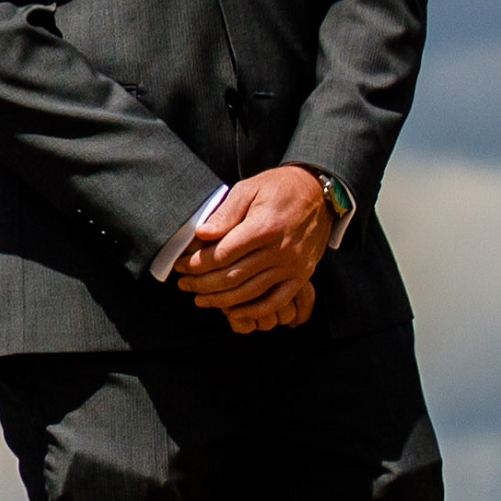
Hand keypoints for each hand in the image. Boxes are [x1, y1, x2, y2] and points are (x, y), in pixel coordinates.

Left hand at [175, 165, 330, 332]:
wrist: (320, 193)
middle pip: (232, 276)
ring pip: (250, 292)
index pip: (222, 255)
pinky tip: (233, 312)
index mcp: (264, 227)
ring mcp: (293, 266)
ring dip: (220, 300)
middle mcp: (280, 250)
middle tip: (183, 284)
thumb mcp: (249, 189)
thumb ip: (225, 213)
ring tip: (199, 299)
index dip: (197, 264)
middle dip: (202, 284)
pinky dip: (253, 311)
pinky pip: (276, 301)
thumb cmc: (279, 188)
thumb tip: (201, 234)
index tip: (180, 265)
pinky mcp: (302, 276)